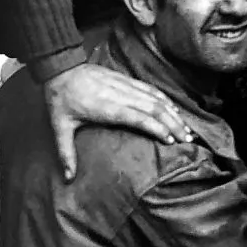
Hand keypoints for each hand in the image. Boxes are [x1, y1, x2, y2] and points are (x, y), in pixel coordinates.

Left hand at [43, 62, 192, 181]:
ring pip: (156, 98)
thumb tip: (68, 178)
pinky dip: (165, 99)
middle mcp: (120, 95)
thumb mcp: (59, 127)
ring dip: (173, 112)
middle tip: (187, 138)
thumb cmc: (60, 99)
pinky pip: (150, 89)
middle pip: (154, 108)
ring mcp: (125, 85)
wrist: (61, 67)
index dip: (157, 128)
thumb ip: (66, 153)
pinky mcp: (126, 79)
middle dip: (173, 123)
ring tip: (186, 127)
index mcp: (106, 108)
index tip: (170, 140)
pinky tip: (174, 108)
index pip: (139, 118)